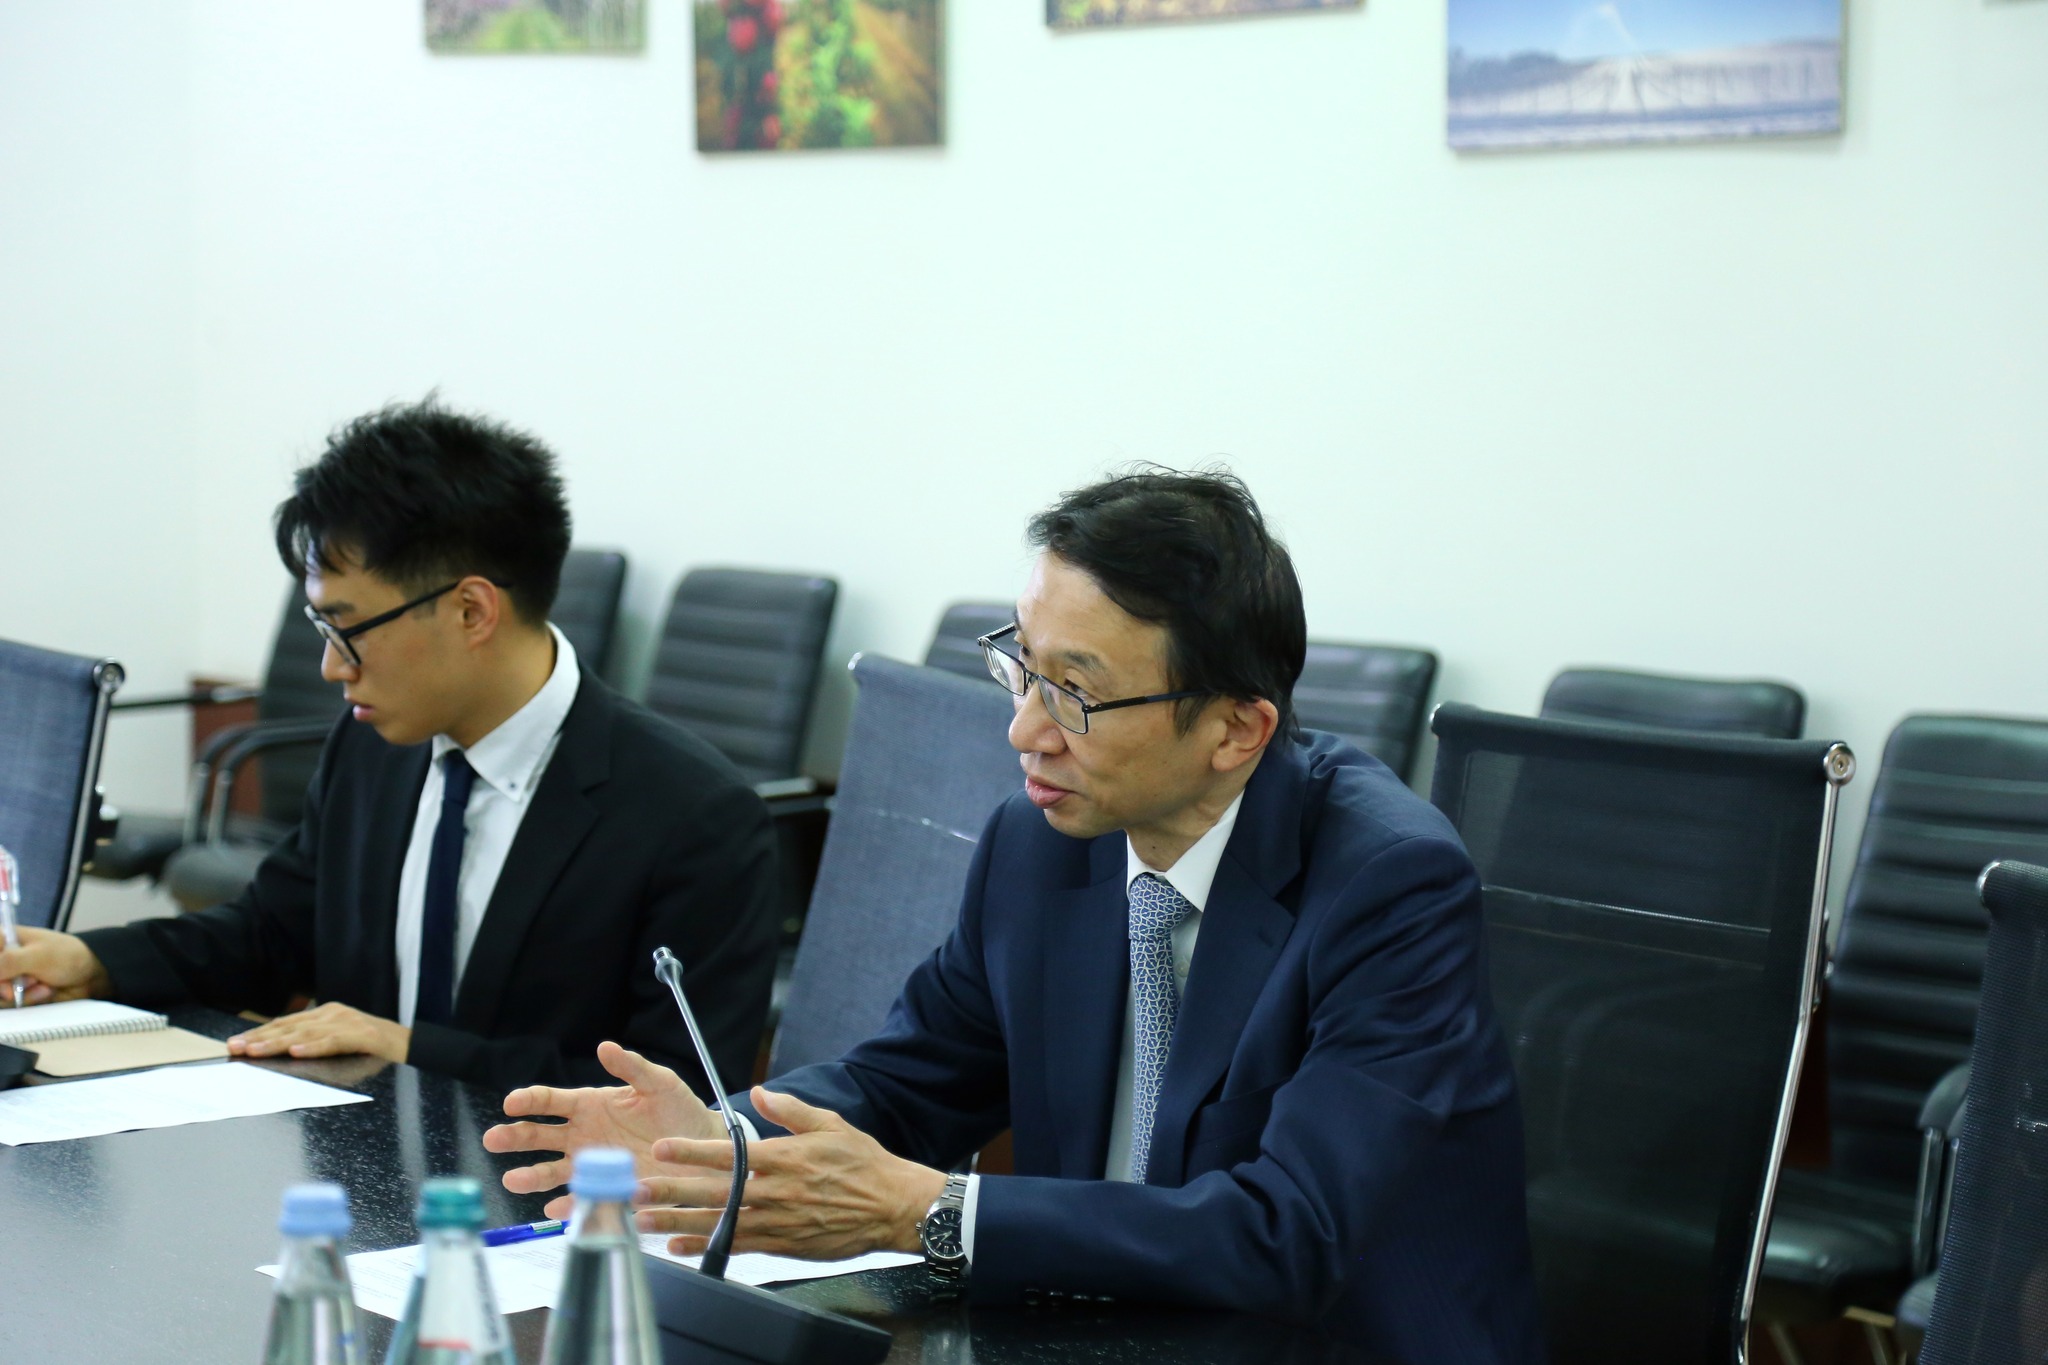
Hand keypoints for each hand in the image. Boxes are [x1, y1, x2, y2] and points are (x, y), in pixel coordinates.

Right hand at [0, 927, 109, 1005]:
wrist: (90, 976)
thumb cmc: (68, 956)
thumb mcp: (38, 956)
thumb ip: (9, 961)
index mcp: (4, 939)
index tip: (2, 974)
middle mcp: (3, 958)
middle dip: (2, 985)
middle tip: (18, 986)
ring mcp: (9, 977)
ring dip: (19, 992)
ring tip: (41, 985)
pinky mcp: (18, 993)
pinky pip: (11, 1003)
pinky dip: (28, 999)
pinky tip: (45, 991)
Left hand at [226, 1002, 409, 1061]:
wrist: (414, 1046)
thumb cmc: (373, 1049)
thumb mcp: (339, 1041)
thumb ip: (315, 1042)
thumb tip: (281, 1051)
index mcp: (327, 1014)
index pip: (286, 1023)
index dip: (260, 1032)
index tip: (235, 1043)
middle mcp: (334, 1014)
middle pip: (290, 1026)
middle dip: (259, 1037)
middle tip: (234, 1047)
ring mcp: (350, 1023)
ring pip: (307, 1034)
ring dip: (277, 1043)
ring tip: (254, 1051)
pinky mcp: (365, 1035)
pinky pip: (335, 1042)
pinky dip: (314, 1046)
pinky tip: (296, 1051)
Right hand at [483, 1041, 724, 1219]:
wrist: (700, 1147)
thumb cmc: (677, 1110)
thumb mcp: (658, 1084)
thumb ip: (632, 1067)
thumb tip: (605, 1046)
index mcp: (590, 1105)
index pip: (551, 1101)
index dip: (530, 1100)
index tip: (512, 1102)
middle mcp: (583, 1136)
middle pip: (540, 1136)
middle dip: (515, 1137)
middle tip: (494, 1139)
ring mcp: (591, 1165)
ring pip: (552, 1171)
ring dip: (531, 1176)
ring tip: (512, 1179)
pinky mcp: (606, 1189)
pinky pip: (581, 1197)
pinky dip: (567, 1205)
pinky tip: (554, 1209)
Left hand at [636, 1086, 947, 1261]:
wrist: (893, 1206)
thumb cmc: (863, 1164)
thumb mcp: (830, 1124)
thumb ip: (790, 1109)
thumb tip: (758, 1092)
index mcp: (784, 1158)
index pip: (728, 1155)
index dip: (691, 1152)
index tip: (661, 1149)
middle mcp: (776, 1191)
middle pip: (715, 1192)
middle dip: (672, 1190)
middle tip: (637, 1190)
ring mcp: (778, 1221)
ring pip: (719, 1222)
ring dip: (679, 1220)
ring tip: (645, 1219)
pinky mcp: (783, 1244)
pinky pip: (737, 1245)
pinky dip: (706, 1245)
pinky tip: (679, 1244)